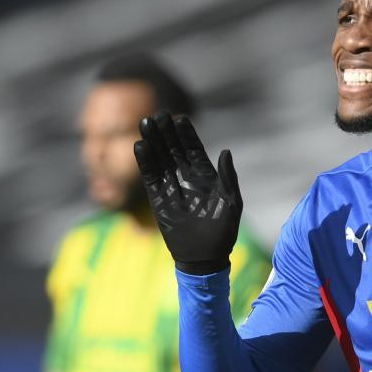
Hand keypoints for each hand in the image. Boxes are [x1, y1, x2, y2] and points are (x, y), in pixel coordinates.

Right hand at [134, 112, 241, 274]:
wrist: (206, 257)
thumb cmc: (223, 232)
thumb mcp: (231, 203)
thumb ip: (228, 178)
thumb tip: (226, 152)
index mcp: (207, 177)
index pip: (194, 149)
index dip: (187, 134)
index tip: (180, 117)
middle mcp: (187, 178)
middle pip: (174, 149)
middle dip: (167, 132)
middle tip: (159, 114)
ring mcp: (172, 187)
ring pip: (161, 159)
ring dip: (153, 142)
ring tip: (145, 123)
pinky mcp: (159, 199)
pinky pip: (151, 178)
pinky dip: (145, 163)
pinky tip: (140, 146)